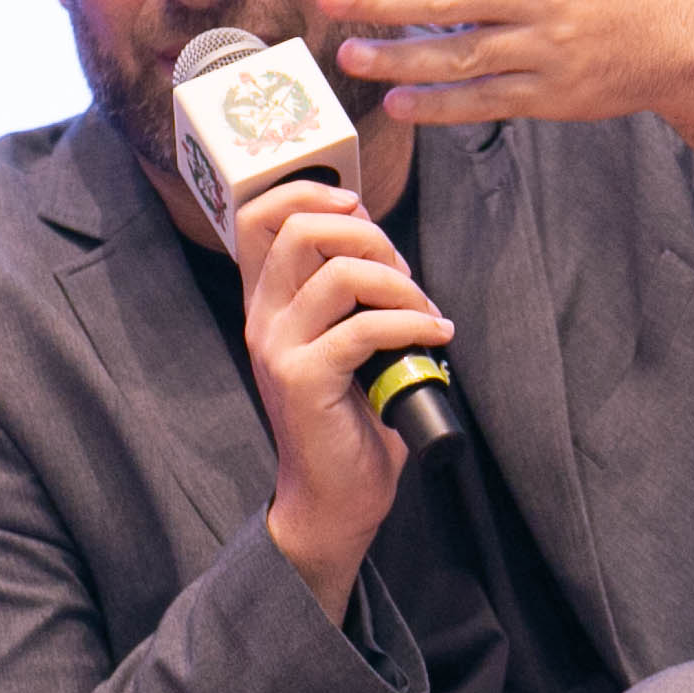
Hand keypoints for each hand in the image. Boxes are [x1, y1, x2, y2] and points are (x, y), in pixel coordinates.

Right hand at [231, 179, 453, 619]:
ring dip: (401, 285)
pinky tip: (436, 340)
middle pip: (302, 229)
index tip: (360, 213)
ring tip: (427, 316)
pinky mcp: (305, 380)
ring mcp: (279, 349)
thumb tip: (390, 251)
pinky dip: (412, 325)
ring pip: (341, 274)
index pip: (256, 217)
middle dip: (370, 236)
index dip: (309, 193)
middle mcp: (263, 319)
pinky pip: (365, 328)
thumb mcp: (347, 344)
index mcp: (268, 304)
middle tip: (406, 275)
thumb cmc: (351, 422)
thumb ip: (352, 297)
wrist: (336, 499)